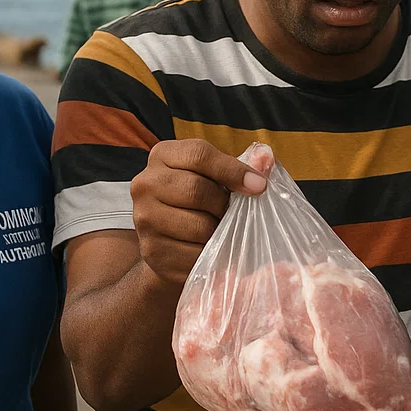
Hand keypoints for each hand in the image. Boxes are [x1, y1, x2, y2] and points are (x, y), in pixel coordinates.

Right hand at [131, 139, 267, 284]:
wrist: (170, 243)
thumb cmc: (200, 202)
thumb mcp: (218, 177)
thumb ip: (243, 166)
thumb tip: (266, 158)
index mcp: (163, 155)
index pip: (199, 155)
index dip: (233, 170)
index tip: (259, 186)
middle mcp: (145, 183)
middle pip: (197, 190)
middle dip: (224, 205)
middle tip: (233, 214)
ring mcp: (144, 219)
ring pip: (198, 226)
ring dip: (219, 232)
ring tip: (221, 230)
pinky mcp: (151, 251)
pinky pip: (195, 255)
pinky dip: (212, 255)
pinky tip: (211, 249)